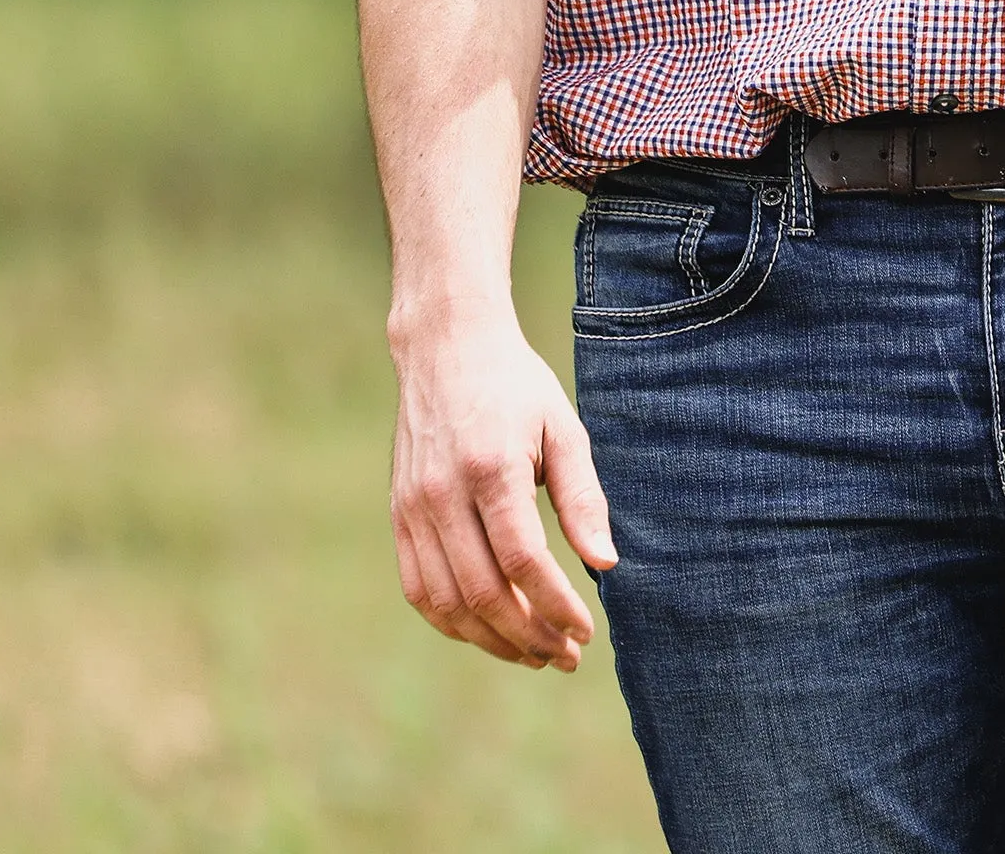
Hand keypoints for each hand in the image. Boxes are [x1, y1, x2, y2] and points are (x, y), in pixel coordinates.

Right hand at [388, 308, 616, 667]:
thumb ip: (583, 497)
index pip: (524, 561)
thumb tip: (606, 563)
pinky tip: (489, 632)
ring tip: (535, 654)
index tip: (588, 632)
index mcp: (491, 469)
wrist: (448, 348)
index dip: (556, 606)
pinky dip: (453, 621)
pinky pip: (419, 588)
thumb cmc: (517, 387)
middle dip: (529, 636)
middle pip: (483, 593)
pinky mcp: (398, 516)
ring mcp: (413, 509)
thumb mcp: (563, 428)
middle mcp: (443, 495)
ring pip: (447, 603)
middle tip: (568, 656)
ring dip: (492, 640)